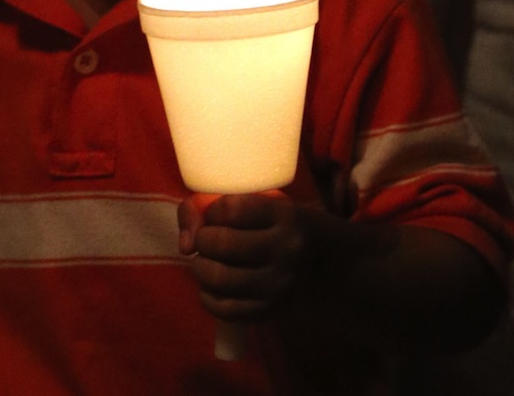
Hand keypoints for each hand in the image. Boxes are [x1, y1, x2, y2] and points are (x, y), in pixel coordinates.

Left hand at [177, 191, 308, 320]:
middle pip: (221, 243)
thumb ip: (213, 206)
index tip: (217, 213)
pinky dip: (208, 297)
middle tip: (206, 239)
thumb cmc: (284, 225)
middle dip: (202, 239)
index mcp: (285, 215)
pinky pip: (225, 310)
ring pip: (219, 278)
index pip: (230, 208)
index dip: (213, 209)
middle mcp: (285, 250)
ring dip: (200, 267)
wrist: (329, 263)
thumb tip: (184, 244)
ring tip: (205, 261)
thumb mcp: (264, 202)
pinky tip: (212, 286)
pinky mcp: (272, 311)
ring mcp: (279, 285)